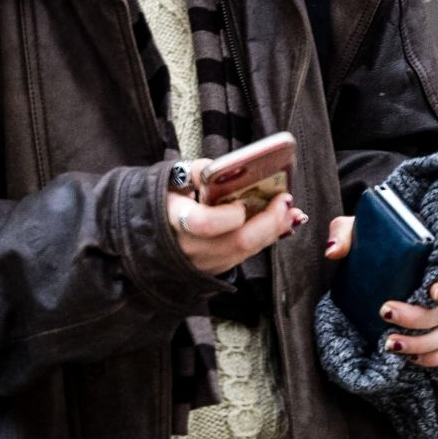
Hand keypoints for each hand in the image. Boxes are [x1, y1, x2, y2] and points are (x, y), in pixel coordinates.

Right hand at [168, 159, 307, 275]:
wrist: (148, 235)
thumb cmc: (164, 200)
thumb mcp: (171, 179)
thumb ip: (197, 171)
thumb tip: (225, 169)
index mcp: (173, 220)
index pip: (204, 223)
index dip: (230, 215)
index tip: (245, 200)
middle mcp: (189, 247)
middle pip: (237, 241)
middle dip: (268, 222)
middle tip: (285, 201)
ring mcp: (203, 263)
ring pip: (246, 252)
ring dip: (273, 231)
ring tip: (290, 211)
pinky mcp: (215, 269)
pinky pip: (246, 255)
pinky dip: (265, 239)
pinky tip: (278, 223)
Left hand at [325, 215, 437, 367]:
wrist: (383, 264)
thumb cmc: (377, 244)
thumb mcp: (360, 231)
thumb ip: (345, 234)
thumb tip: (333, 252)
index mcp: (437, 261)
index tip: (431, 291)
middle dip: (418, 318)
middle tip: (385, 313)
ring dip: (421, 344)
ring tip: (389, 345)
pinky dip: (433, 358)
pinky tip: (409, 358)